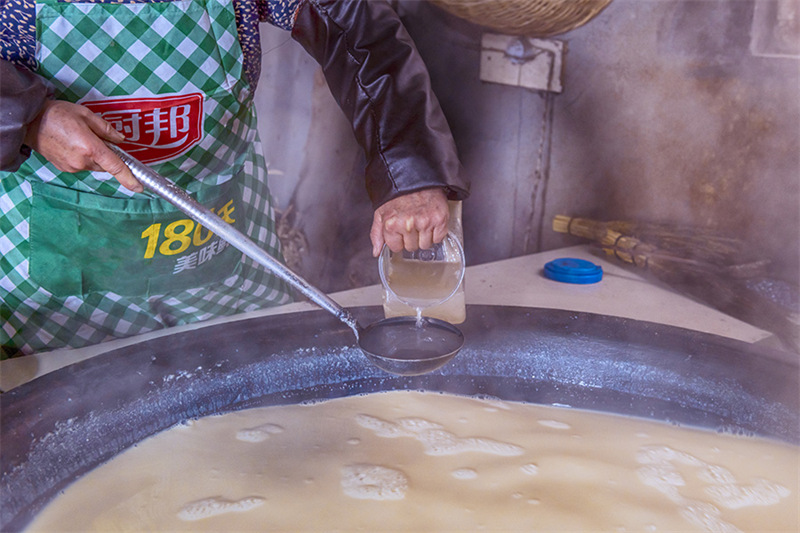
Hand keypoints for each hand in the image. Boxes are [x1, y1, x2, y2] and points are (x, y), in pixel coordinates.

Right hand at [23, 100, 141, 192]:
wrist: (28, 121)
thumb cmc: (56, 114)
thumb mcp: (86, 115)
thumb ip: (106, 129)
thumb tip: (120, 140)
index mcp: (90, 148)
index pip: (116, 167)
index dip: (129, 179)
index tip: (139, 187)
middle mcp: (82, 161)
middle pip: (105, 164)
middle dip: (106, 154)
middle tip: (96, 137)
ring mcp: (72, 167)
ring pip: (94, 165)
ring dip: (93, 155)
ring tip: (79, 137)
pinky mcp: (65, 168)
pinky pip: (82, 165)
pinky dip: (83, 156)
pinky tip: (72, 143)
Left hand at [370, 188, 448, 256]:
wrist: (415, 177)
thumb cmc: (397, 194)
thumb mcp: (381, 212)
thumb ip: (377, 234)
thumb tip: (376, 252)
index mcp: (392, 224)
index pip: (396, 248)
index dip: (399, 240)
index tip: (400, 231)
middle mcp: (408, 224)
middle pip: (411, 247)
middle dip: (411, 238)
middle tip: (411, 223)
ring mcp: (425, 222)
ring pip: (425, 245)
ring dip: (424, 236)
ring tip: (421, 222)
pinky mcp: (439, 219)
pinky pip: (439, 238)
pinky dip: (436, 233)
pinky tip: (430, 221)